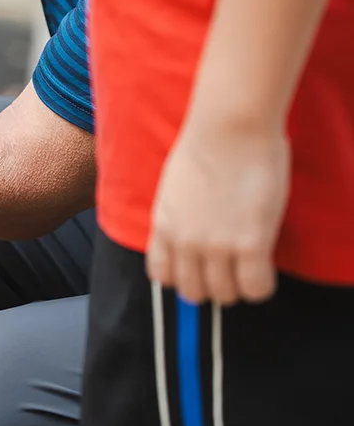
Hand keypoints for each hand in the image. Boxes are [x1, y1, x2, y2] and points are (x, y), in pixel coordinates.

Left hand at [147, 116, 290, 305]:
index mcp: (163, 224)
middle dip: (213, 286)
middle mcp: (184, 241)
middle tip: (231, 270)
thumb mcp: (174, 188)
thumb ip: (180, 215)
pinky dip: (262, 285)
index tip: (199, 270)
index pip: (161, 275)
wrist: (228, 129)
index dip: (183, 277)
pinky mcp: (249, 245)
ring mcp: (216, 246)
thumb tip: (193, 233)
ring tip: (250, 266)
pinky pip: (255, 288)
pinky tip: (265, 266)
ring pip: (225, 295)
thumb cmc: (206, 147)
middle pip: (193, 292)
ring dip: (239, 286)